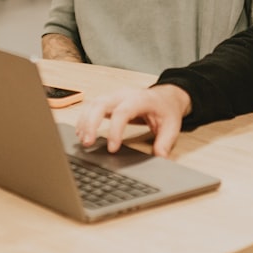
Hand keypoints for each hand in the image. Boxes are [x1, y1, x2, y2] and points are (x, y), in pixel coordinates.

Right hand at [73, 84, 191, 155]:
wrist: (165, 97)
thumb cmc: (166, 110)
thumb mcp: (172, 126)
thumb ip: (165, 143)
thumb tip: (160, 158)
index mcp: (141, 99)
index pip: (123, 111)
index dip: (115, 130)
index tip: (112, 149)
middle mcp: (125, 95)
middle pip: (102, 103)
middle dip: (91, 123)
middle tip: (87, 143)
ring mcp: (115, 96)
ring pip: (94, 104)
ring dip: (85, 121)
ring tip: (82, 140)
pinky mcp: (109, 101)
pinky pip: (92, 106)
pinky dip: (85, 118)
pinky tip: (81, 132)